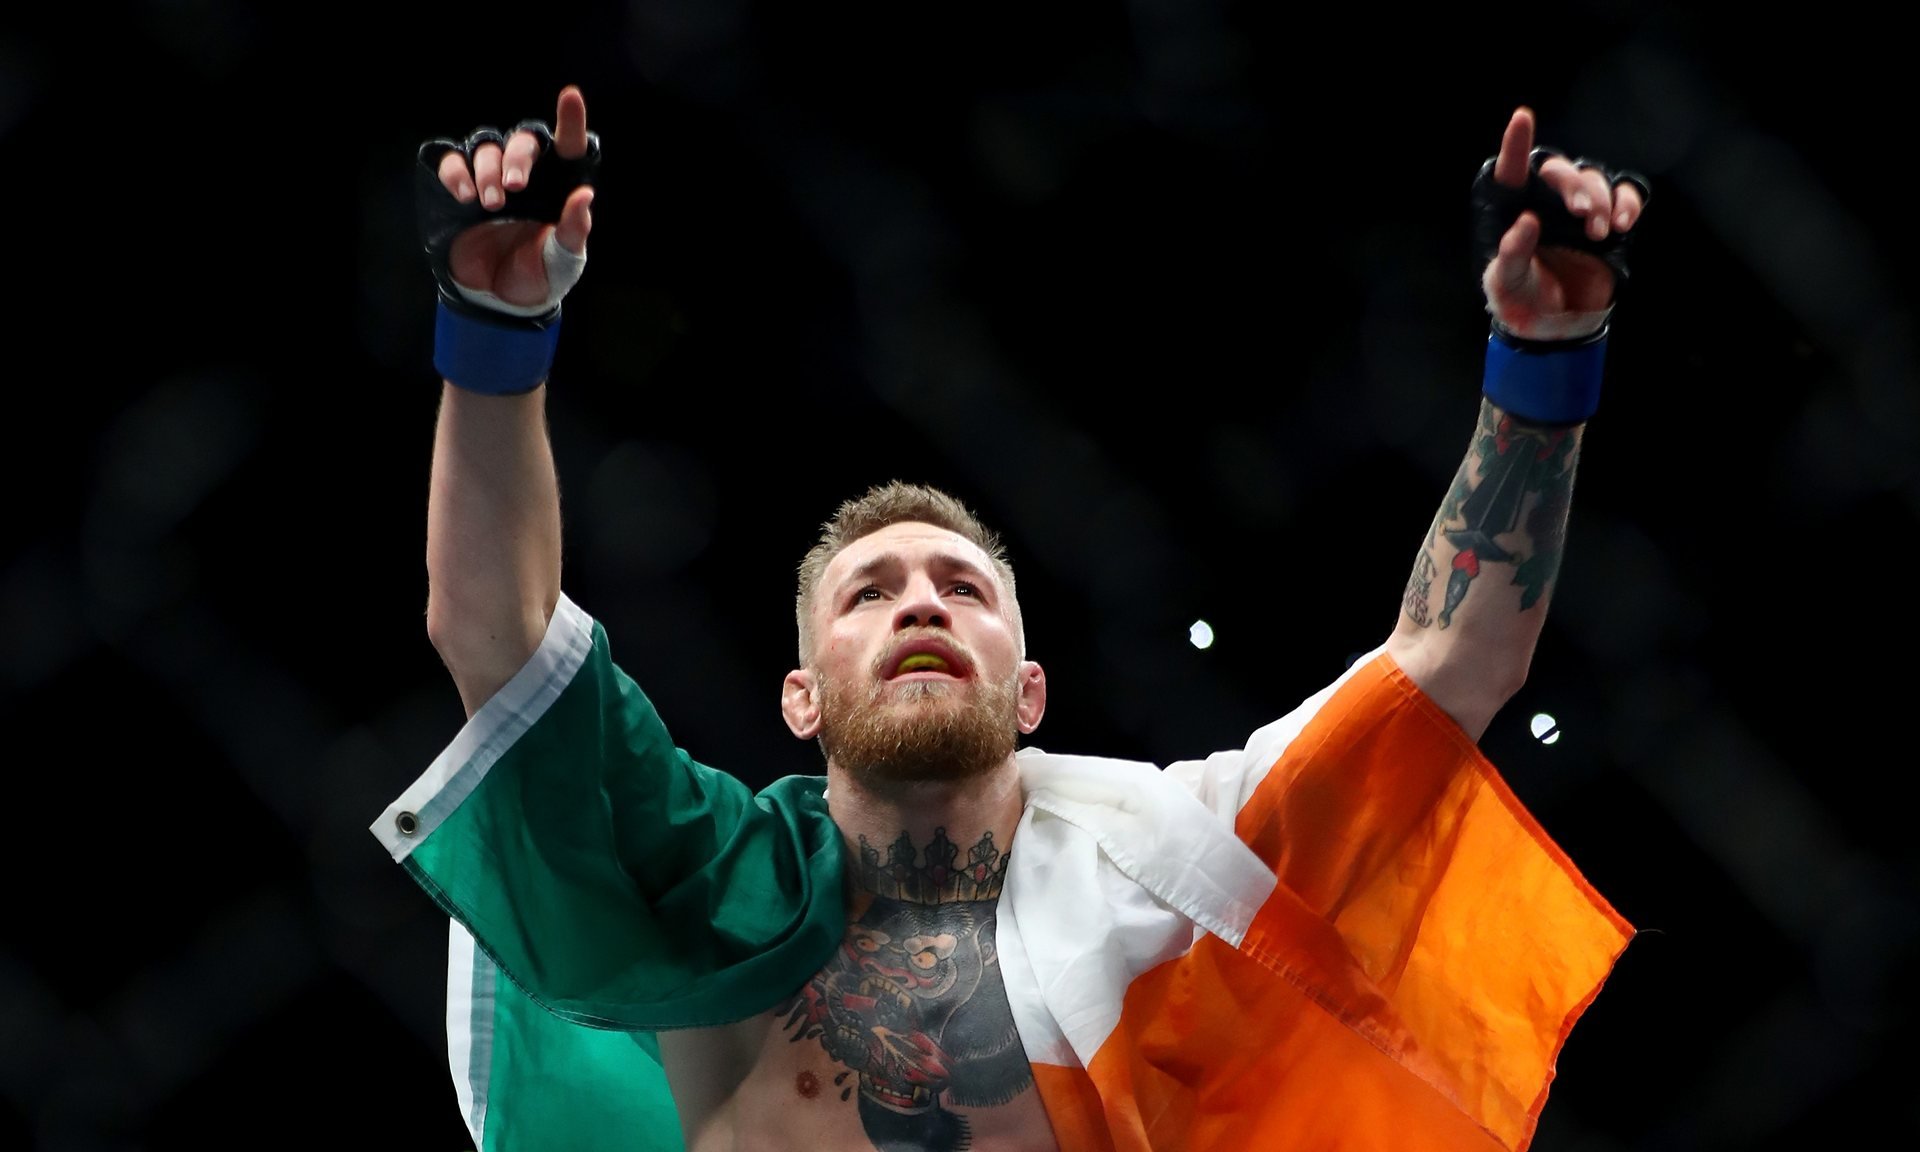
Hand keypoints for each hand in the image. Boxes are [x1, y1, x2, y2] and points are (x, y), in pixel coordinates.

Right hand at [433, 86, 595, 311]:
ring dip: (487, 170)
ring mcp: (490, 178)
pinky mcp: (459, 188)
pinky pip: (451, 161)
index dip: (570, 120)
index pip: (567, 145)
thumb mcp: (562, 260)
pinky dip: (455, 172)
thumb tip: (585, 195)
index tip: (570, 96)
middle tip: (514, 187)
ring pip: (486, 146)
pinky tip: (465, 195)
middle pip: (522, 140)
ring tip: (490, 204)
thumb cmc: (539, 275)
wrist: (498, 300)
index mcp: (557, 187)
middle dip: (517, 157)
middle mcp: (526, 175)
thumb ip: (574, 230)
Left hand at [1481, 107, 1645, 340]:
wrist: (1555, 327)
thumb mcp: (1505, 282)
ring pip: (1596, 179)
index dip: (1516, 144)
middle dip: (1575, 185)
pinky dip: (1628, 203)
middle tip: (1580, 212)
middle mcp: (1546, 203)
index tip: (1522, 117)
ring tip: (1598, 231)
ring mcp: (1580, 211)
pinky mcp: (1610, 222)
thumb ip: (1511, 253)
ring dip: (1600, 198)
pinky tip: (1622, 224)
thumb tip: (1526, 221)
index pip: (1512, 171)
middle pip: (1563, 171)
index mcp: (1513, 210)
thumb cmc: (1520, 299)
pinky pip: (1625, 196)